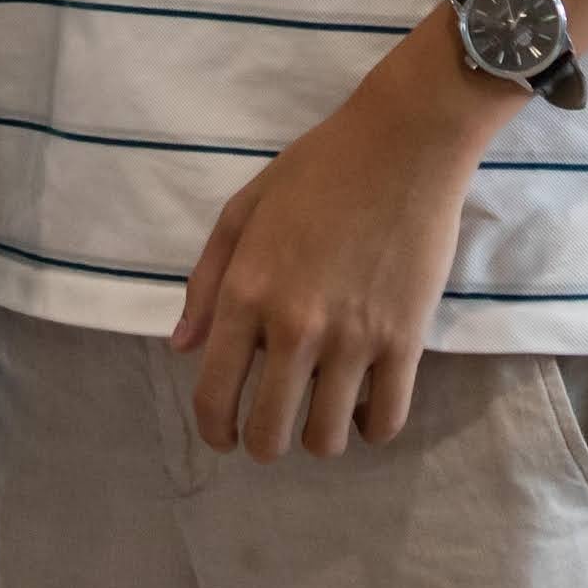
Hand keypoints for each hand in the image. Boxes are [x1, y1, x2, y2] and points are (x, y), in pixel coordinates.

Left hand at [172, 34, 503, 456]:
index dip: (214, 429)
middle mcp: (294, 326)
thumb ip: (206, 282)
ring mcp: (352, 338)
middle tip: (273, 428)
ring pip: (326, 439)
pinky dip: (371, 427)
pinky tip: (366, 407)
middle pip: (268, 433)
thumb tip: (182, 348)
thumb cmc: (318, 169)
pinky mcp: (405, 340)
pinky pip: (386, 420)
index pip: (214, 395)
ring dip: (317, 437)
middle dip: (263, 443)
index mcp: (246, 293)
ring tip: (322, 414)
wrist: (403, 144)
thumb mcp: (243, 210)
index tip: (225, 436)